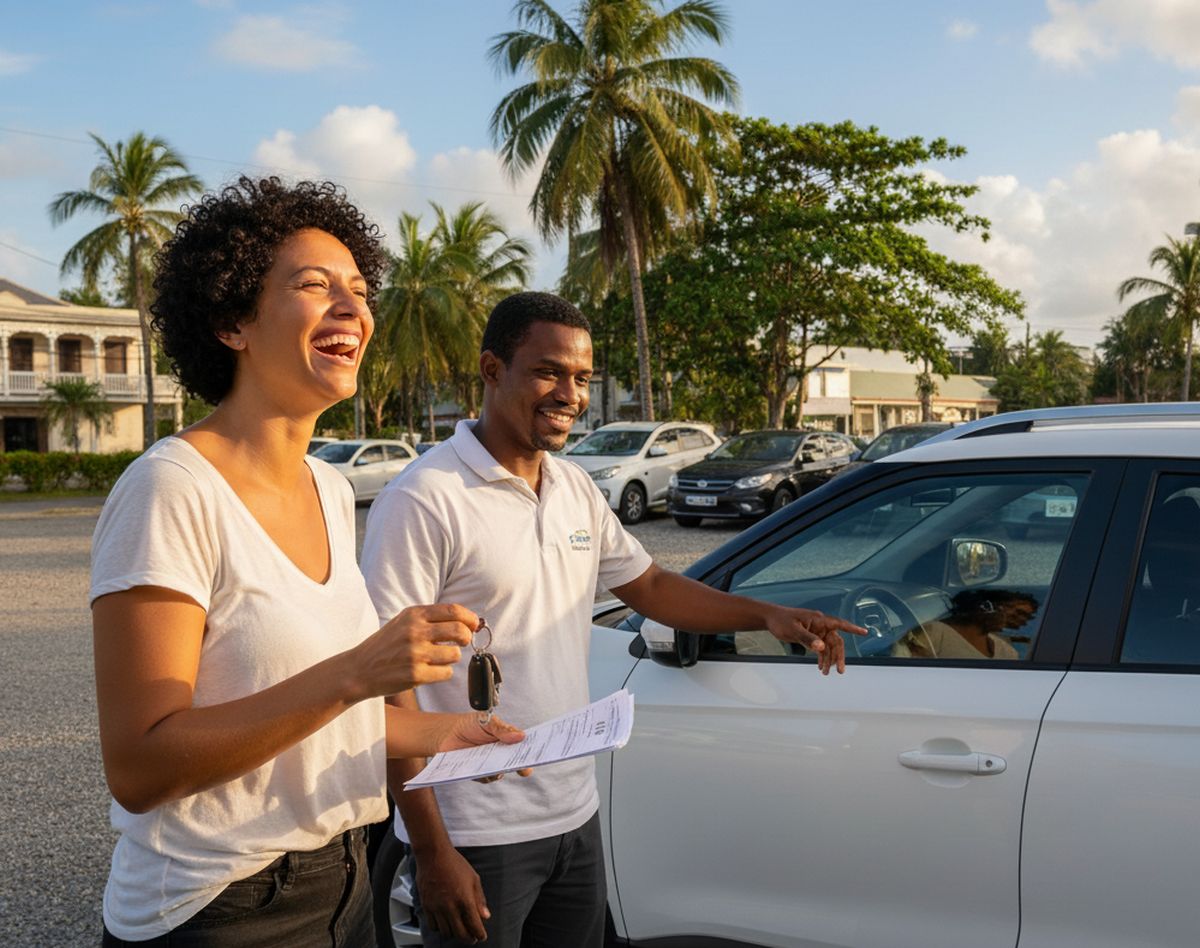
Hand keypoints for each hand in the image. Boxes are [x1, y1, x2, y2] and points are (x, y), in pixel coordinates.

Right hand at [347, 603, 476, 699]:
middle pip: (460, 631)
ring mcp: (415, 654)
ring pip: (455, 654)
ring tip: (437, 658)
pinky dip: (442, 673)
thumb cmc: (386, 645)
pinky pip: (446, 673)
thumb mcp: (404, 622)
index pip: (453, 610)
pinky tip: (429, 670)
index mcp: (413, 615)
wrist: (359, 669)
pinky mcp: (416, 675)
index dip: (470, 618)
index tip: (474, 625)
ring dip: (451, 658)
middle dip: (467, 637)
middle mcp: (415, 632)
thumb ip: (431, 619)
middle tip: (463, 642)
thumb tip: (467, 621)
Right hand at [414, 843, 489, 942]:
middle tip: (472, 937)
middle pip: (460, 934)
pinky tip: (445, 923)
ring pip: (446, 932)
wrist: (433, 855)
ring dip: (454, 933)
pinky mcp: (426, 906)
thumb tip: (485, 916)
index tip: (482, 936)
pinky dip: (440, 928)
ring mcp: (437, 907)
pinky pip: (433, 926)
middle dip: (468, 938)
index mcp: (465, 899)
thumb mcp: (474, 878)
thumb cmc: (455, 863)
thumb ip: (480, 899)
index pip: (474, 926)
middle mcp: (450, 906)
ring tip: (459, 929)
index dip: (480, 934)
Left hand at [433, 713, 531, 782]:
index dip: (533, 752)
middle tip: (522, 767)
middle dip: (521, 766)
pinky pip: (486, 778)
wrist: (448, 734)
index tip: (538, 755)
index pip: (524, 748)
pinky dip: (483, 773)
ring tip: (489, 761)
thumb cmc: (471, 725)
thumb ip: (502, 728)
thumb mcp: (487, 720)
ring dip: (498, 770)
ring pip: (500, 774)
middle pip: (516, 764)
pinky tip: (475, 764)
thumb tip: (520, 736)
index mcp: (508, 740)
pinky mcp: (478, 774)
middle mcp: (502, 755)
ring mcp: (491, 766)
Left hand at [765, 607, 865, 674]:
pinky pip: (820, 649)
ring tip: (824, 673)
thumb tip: (821, 647)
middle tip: (840, 671)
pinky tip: (820, 667)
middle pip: (835, 641)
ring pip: (828, 647)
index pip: (839, 624)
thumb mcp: (793, 630)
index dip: (853, 629)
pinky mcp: (811, 637)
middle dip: (838, 656)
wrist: (771, 619)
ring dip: (828, 660)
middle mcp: (820, 626)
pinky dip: (821, 658)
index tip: (864, 632)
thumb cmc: (781, 621)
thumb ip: (807, 639)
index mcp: (819, 620)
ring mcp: (816, 632)